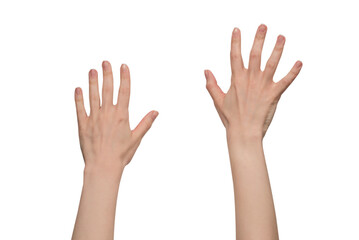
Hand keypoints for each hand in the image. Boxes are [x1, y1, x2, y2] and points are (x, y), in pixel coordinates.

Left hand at [74, 61, 157, 177]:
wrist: (103, 166)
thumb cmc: (121, 154)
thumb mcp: (137, 138)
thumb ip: (145, 123)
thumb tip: (156, 112)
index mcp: (121, 116)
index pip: (124, 92)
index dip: (124, 77)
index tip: (123, 66)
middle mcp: (107, 114)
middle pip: (107, 90)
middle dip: (107, 74)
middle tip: (105, 62)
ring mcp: (94, 118)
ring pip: (93, 96)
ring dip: (92, 82)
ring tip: (92, 70)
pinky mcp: (83, 125)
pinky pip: (80, 108)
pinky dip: (79, 98)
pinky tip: (78, 88)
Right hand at [205, 24, 301, 138]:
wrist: (244, 132)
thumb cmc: (231, 118)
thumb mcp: (218, 100)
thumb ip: (211, 84)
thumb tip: (206, 71)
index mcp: (236, 80)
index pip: (235, 56)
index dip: (236, 42)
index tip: (237, 30)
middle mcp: (250, 80)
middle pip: (255, 54)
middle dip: (259, 39)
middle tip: (263, 26)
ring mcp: (263, 86)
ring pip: (272, 63)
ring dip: (277, 49)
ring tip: (282, 37)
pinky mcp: (274, 94)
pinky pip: (286, 81)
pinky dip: (293, 72)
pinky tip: (299, 63)